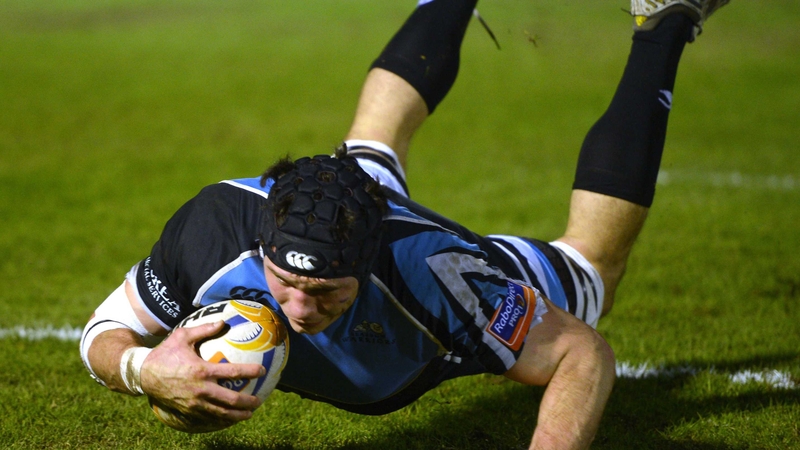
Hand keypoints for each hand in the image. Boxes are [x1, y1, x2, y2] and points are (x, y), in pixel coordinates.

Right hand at [140, 320, 266, 426]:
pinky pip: (207, 418)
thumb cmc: (164, 352)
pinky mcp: (186, 411)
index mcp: (202, 370)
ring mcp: (193, 403)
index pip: (232, 372)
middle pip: (230, 400)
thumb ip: (204, 329)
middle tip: (259, 401)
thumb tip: (223, 321)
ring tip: (249, 414)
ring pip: (220, 414)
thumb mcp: (182, 336)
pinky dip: (220, 420)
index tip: (263, 371)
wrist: (142, 374)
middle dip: (248, 402)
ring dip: (237, 416)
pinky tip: (229, 419)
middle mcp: (200, 389)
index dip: (250, 372)